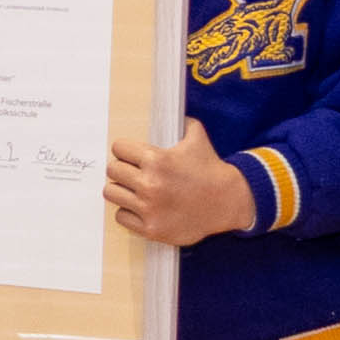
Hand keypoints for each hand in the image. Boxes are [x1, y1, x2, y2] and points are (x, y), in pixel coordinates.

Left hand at [104, 122, 258, 248]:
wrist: (228, 201)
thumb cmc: (209, 169)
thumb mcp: (197, 137)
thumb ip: (180, 121)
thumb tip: (169, 110)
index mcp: (157, 160)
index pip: (118, 149)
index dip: (124, 150)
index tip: (130, 155)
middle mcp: (149, 184)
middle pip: (112, 171)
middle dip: (122, 169)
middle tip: (132, 172)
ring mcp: (149, 208)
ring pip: (111, 193)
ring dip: (121, 190)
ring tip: (133, 189)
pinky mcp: (151, 229)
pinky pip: (121, 217)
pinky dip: (129, 212)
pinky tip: (141, 207)